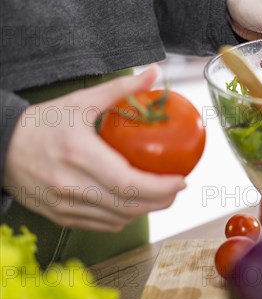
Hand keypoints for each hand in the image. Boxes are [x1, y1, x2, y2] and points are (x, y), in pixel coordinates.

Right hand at [2, 66, 185, 231]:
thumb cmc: (42, 123)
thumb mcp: (80, 101)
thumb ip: (120, 89)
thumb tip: (154, 73)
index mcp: (80, 154)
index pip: (130, 182)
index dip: (161, 187)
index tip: (181, 180)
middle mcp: (72, 185)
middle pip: (129, 205)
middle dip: (161, 200)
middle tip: (176, 188)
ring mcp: (65, 205)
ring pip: (118, 218)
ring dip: (145, 210)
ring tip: (160, 195)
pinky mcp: (60, 216)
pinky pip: (102, 224)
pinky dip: (123, 216)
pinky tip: (133, 203)